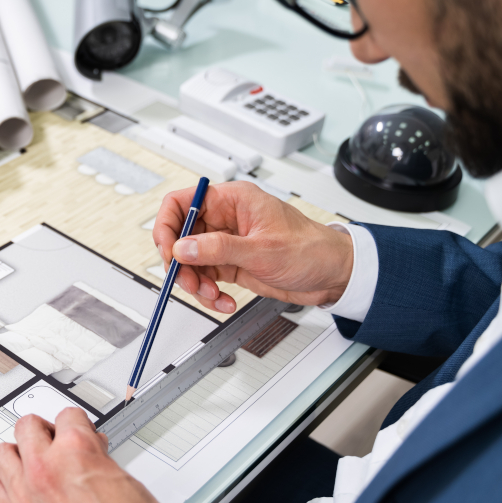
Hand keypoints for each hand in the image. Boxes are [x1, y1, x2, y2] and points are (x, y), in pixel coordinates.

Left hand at [0, 409, 184, 502]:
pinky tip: (20, 493)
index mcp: (78, 454)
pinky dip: (5, 487)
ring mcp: (24, 500)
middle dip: (45, 433)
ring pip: (2, 455)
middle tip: (57, 444)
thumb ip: (106, 469)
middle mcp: (45, 472)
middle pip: (27, 427)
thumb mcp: (136, 492)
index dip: (79, 426)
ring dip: (19, 456)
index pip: (67, 416)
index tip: (81, 434)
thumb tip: (96, 464)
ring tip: (33, 466)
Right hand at [153, 181, 354, 312]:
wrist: (333, 275)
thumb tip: (183, 248)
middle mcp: (225, 220)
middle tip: (189, 281)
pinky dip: (209, 294)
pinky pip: (205, 279)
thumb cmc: (311, 249)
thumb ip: (219, 248)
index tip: (169, 250)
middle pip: (181, 236)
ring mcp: (226, 244)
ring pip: (190, 262)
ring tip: (212, 295)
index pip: (183, 203)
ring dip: (195, 283)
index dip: (168, 225)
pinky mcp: (230, 265)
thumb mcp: (262, 249)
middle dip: (181, 263)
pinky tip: (223, 301)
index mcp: (232, 201)